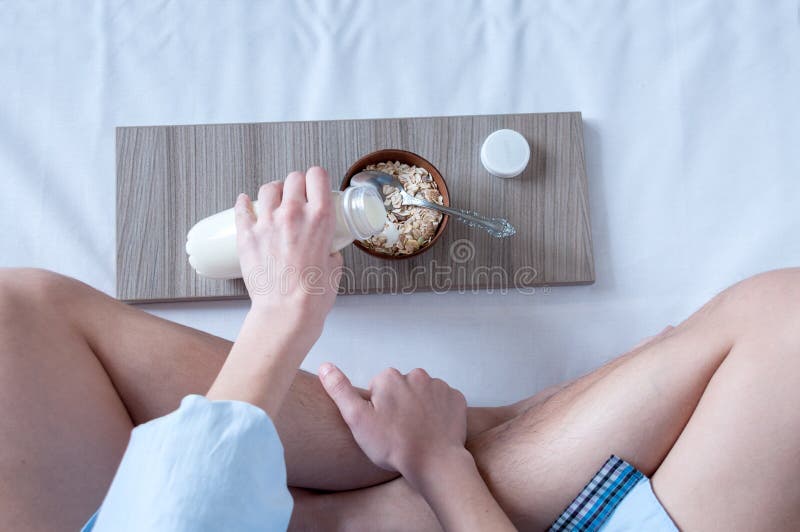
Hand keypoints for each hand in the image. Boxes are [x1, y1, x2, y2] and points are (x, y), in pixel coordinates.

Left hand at [235, 167, 342, 322]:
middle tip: (296, 195)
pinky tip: (245, 202)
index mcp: (320, 218)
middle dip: (296, 184)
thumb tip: (326, 249)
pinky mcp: (248, 235)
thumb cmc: (312, 296)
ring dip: (273, 192)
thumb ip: (330, 250)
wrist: (287, 313)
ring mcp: (268, 223)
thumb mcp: (335, 266)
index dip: (316, 178)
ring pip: (268, 189)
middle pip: (293, 178)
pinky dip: (243, 203)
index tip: (315, 184)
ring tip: (274, 201)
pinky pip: (242, 208)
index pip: (317, 176)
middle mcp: (294, 214)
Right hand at [318, 364, 467, 484]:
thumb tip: (325, 366)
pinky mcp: (456, 398)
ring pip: (422, 394)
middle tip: (397, 431)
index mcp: (390, 377)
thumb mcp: (357, 420)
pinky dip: (438, 412)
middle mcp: (416, 375)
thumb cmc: (394, 445)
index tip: (381, 425)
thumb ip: (340, 390)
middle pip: (401, 388)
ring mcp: (439, 386)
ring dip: (419, 407)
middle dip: (398, 405)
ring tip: (416, 432)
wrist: (434, 462)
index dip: (376, 408)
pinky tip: (433, 429)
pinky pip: (443, 401)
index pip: (378, 388)